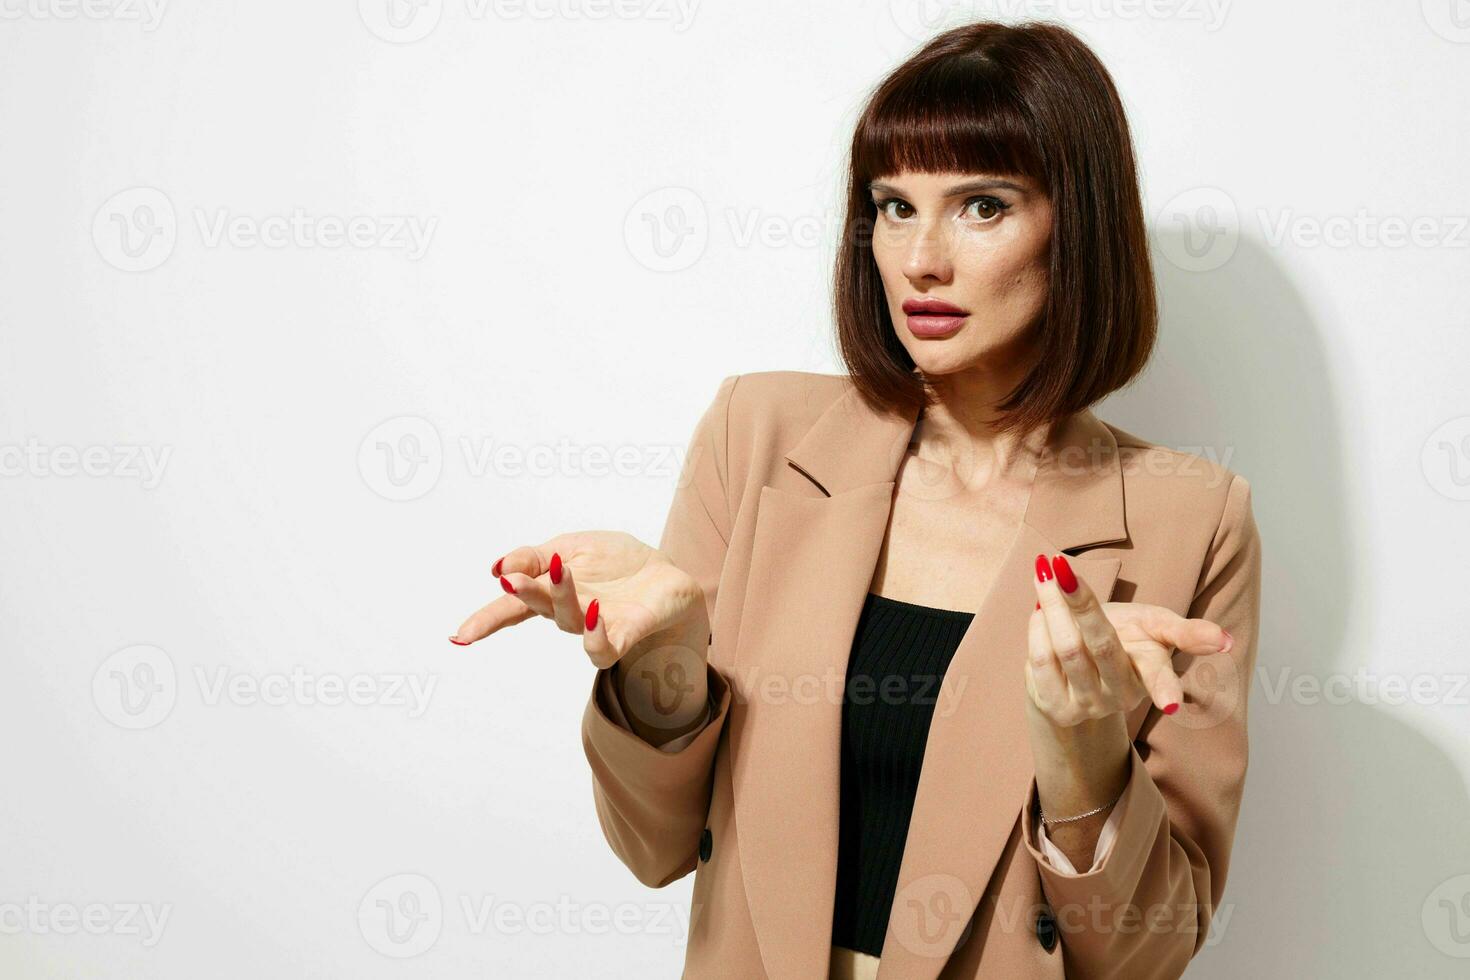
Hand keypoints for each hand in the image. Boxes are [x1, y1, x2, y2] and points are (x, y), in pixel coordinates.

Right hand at [450, 530, 709, 671]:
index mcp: (550, 590)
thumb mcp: (573, 545)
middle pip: (535, 608)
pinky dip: (594, 633)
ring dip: (558, 595)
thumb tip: (498, 567)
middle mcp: (566, 612)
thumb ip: (535, 556)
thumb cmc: (618, 564)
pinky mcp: (621, 637)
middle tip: (510, 579)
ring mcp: (592, 627)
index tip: (459, 637)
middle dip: (522, 593)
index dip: (485, 620)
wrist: (668, 579)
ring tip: (559, 569)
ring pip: (565, 620)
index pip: (512, 606)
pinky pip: (602, 647)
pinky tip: (591, 612)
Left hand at [1026, 553, 1232, 726]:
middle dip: (1081, 603)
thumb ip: (1184, 631)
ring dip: (1052, 605)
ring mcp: (1086, 704)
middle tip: (1064, 569)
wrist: (1078, 666)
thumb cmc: (1125, 637)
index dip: (1166, 688)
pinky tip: (1040, 609)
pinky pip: (1040, 660)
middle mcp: (1120, 695)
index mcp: (1150, 673)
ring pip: (1066, 649)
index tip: (1172, 704)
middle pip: (1102, 646)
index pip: (1158, 674)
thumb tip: (1224, 641)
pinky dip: (1038, 627)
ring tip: (1046, 572)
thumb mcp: (1156, 627)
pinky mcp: (1054, 705)